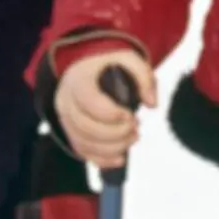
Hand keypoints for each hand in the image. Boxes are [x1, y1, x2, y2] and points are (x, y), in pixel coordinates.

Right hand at [53, 47, 151, 168]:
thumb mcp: (128, 59)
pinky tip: (120, 158)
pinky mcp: (71, 133)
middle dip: (116, 134)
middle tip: (135, 128)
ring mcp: (66, 120)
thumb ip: (144, 76)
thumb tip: (151, 104)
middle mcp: (66, 101)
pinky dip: (102, 160)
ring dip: (112, 148)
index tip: (131, 114)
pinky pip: (82, 153)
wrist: (87, 69)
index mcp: (78, 80)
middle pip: (85, 127)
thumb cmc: (107, 65)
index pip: (89, 102)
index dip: (112, 113)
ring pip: (84, 143)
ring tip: (132, 138)